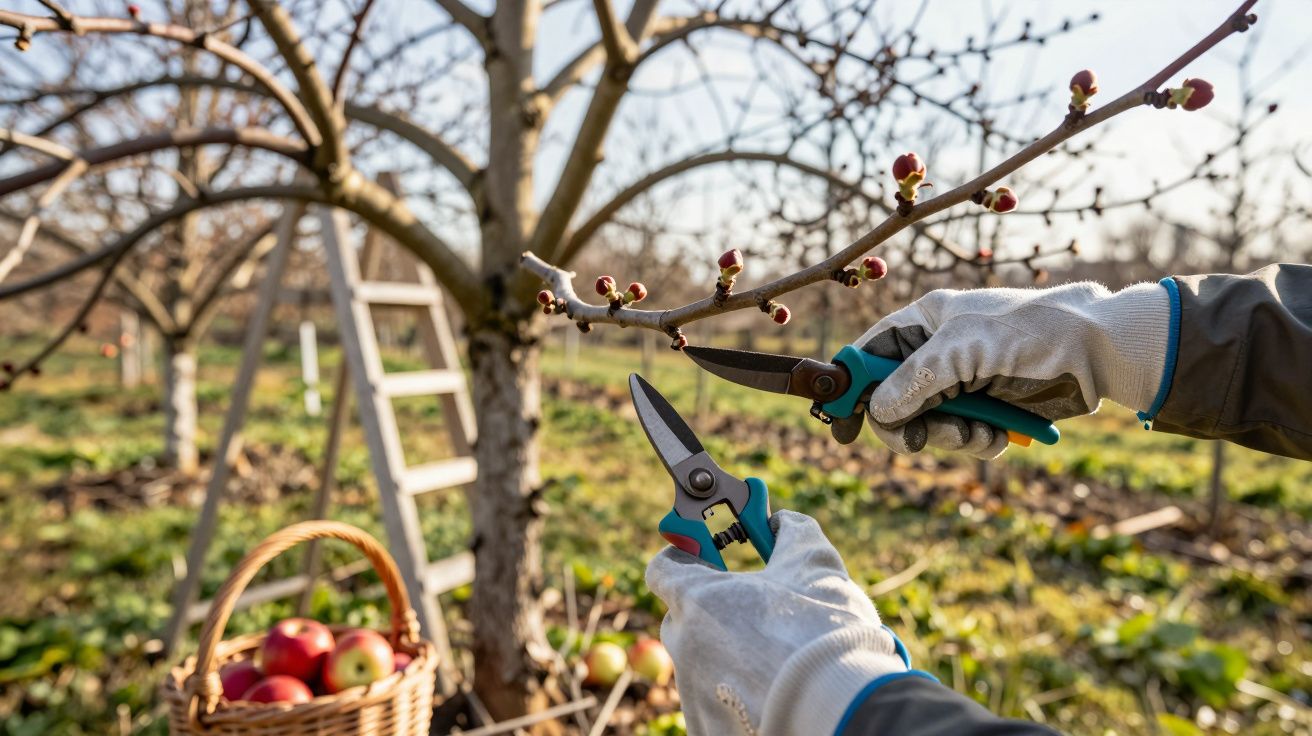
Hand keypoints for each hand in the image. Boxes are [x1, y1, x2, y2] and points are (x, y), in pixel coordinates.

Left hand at [646, 510, 908, 735]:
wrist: (842, 706)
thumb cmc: (823, 630)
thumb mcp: (813, 564)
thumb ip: (790, 532)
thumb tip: (782, 521)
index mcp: (696, 600)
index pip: (662, 569)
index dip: (684, 556)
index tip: (705, 553)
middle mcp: (684, 646)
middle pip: (682, 617)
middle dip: (709, 607)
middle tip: (748, 604)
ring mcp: (692, 692)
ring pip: (701, 659)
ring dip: (726, 649)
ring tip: (772, 650)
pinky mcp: (706, 726)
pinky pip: (714, 697)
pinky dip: (735, 688)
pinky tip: (771, 684)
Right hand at [831, 281, 1169, 458]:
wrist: (1100, 352)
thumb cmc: (1032, 334)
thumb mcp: (963, 352)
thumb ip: (912, 381)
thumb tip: (877, 413)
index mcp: (926, 321)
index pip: (869, 354)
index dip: (851, 388)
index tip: (841, 425)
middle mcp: (939, 350)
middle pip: (893, 398)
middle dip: (909, 424)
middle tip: (919, 441)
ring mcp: (963, 379)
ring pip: (927, 424)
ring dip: (949, 437)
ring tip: (979, 433)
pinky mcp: (987, 405)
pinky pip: (961, 436)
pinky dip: (976, 442)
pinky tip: (998, 436)